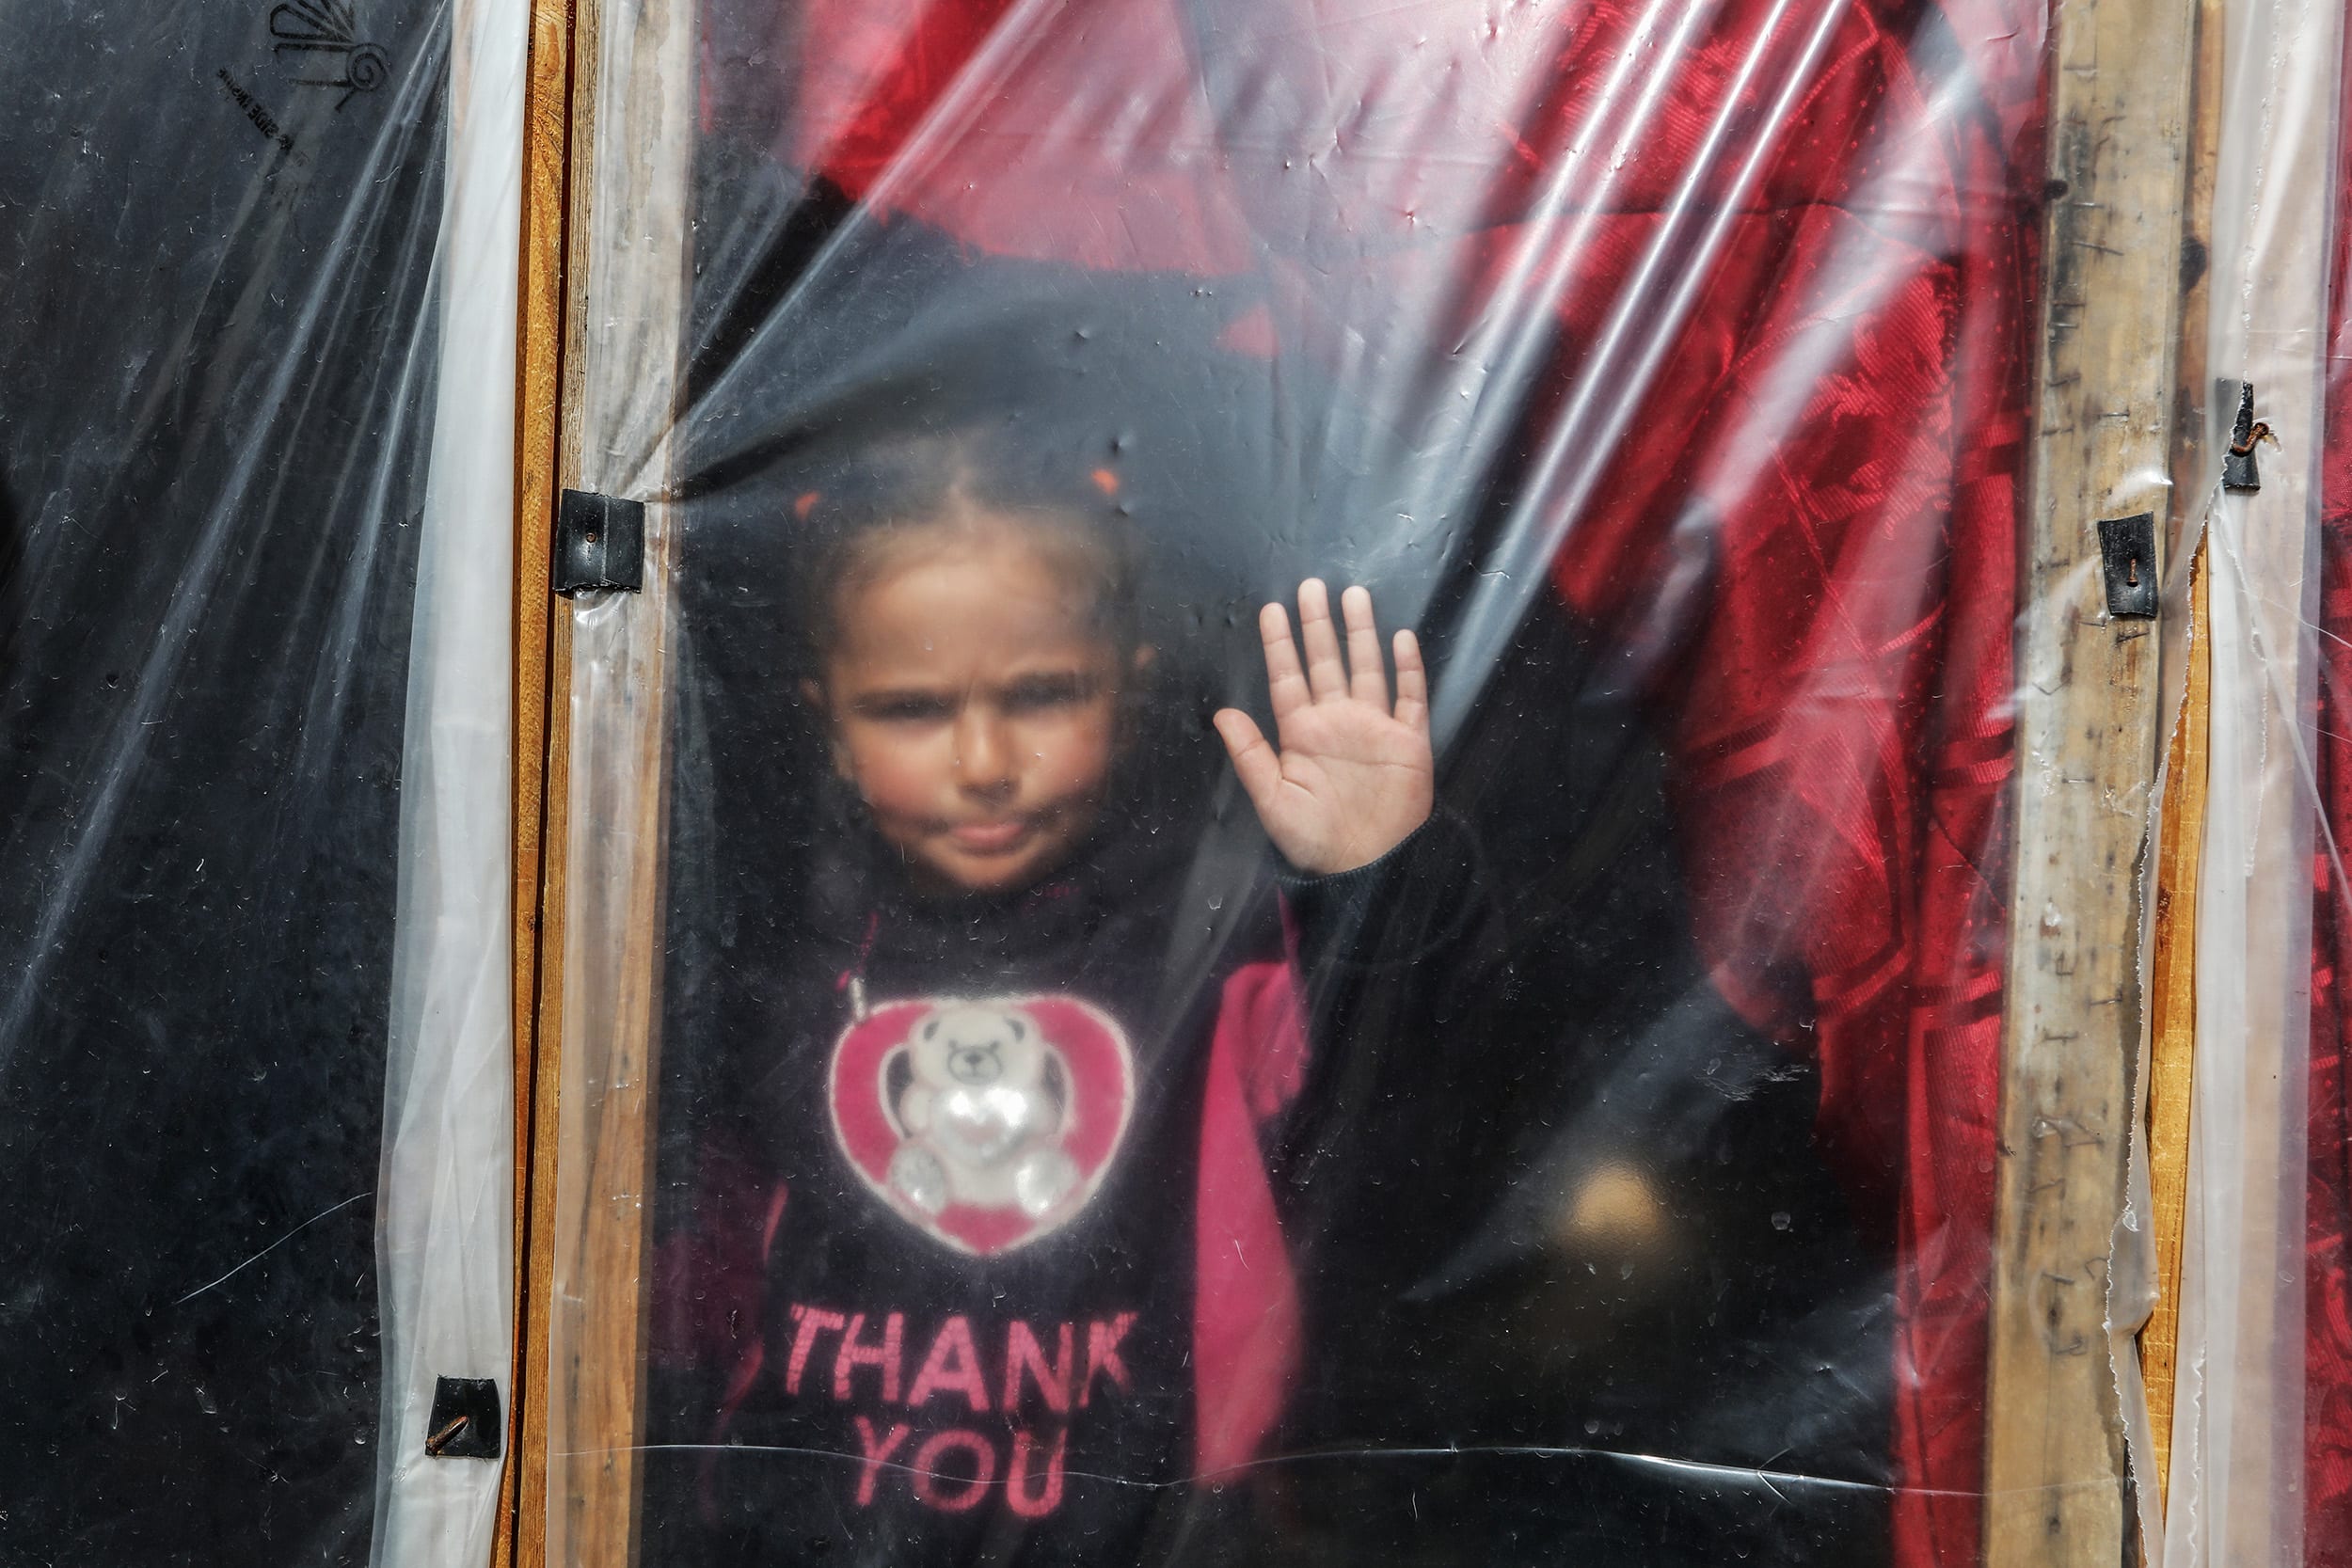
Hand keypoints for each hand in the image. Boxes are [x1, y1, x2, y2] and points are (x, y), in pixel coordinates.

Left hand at [1213, 579, 1434, 874]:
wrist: (1366, 867)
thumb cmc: (1313, 839)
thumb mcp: (1273, 799)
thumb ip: (1250, 755)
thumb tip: (1222, 712)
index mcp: (1302, 734)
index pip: (1288, 678)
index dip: (1280, 644)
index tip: (1271, 609)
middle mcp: (1337, 722)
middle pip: (1327, 662)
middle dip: (1318, 625)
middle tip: (1311, 585)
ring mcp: (1374, 728)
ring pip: (1367, 668)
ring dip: (1361, 633)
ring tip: (1353, 595)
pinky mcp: (1409, 742)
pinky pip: (1410, 698)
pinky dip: (1408, 669)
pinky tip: (1400, 638)